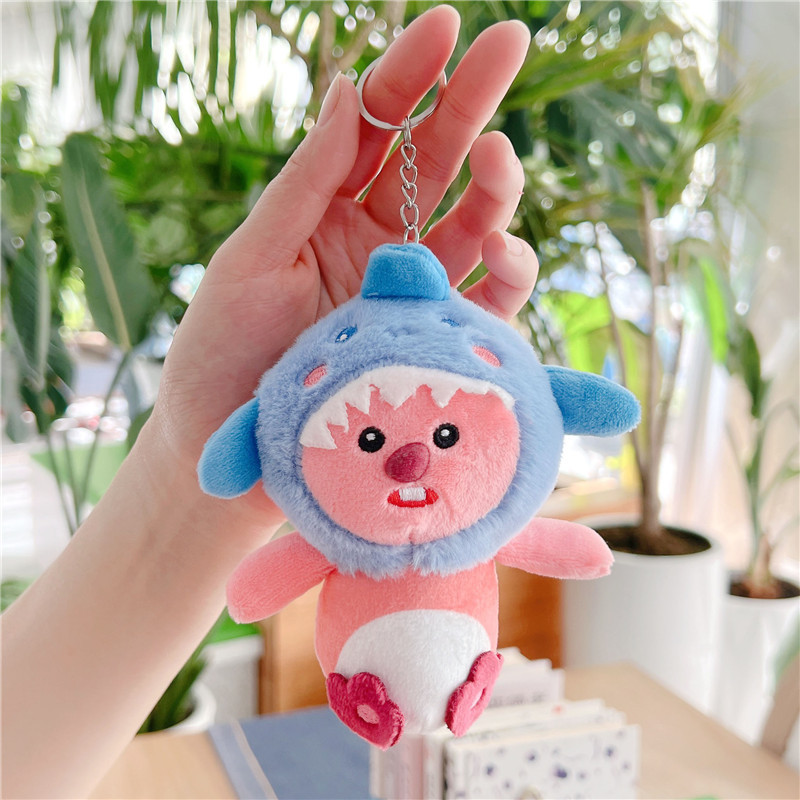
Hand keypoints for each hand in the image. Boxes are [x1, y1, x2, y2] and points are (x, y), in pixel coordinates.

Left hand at [147, 5, 536, 538]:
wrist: (235, 455)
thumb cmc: (223, 356)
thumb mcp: (250, 259)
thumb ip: (302, 184)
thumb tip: (348, 89)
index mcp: (325, 211)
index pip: (375, 128)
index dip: (409, 75)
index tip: (444, 26)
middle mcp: (374, 242)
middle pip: (435, 161)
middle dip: (472, 100)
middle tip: (510, 45)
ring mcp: (409, 292)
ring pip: (472, 224)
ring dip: (496, 188)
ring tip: (499, 162)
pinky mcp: (432, 343)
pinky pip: (487, 301)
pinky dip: (507, 273)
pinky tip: (504, 250)